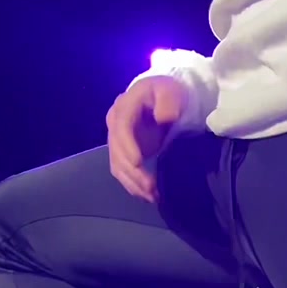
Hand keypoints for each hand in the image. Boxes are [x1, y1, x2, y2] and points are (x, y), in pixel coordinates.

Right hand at [106, 76, 186, 202]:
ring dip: (132, 182)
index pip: (121, 127)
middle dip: (132, 171)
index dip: (127, 146)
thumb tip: (164, 118)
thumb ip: (168, 101)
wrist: (164, 98)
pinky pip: (122, 171)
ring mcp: (117, 139)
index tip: (138, 163)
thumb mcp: (171, 91)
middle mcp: (115, 123)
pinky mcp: (122, 152)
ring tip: (152, 196)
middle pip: (117, 151)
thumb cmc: (169, 93)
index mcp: (124, 106)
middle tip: (151, 188)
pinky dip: (132, 184)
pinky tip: (146, 195)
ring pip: (117, 165)